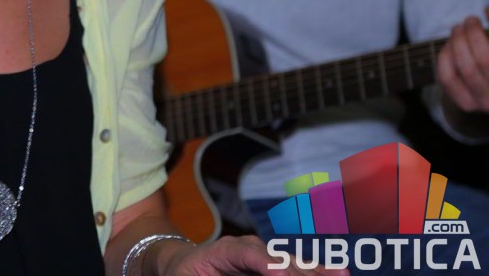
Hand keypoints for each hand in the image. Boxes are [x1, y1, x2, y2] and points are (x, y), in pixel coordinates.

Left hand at [159, 235, 346, 275]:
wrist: (182, 265)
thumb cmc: (183, 275)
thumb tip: (264, 270)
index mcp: (222, 250)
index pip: (246, 254)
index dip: (266, 264)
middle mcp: (247, 248)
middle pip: (276, 259)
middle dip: (298, 274)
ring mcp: (262, 256)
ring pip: (291, 264)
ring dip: (314, 273)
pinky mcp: (273, 266)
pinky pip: (296, 269)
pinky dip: (316, 273)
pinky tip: (339, 274)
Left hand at [437, 9, 488, 113]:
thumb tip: (486, 8)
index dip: (478, 34)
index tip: (478, 16)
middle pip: (483, 60)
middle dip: (471, 34)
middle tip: (468, 20)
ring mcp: (485, 103)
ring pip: (464, 69)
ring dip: (456, 43)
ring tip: (458, 29)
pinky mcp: (466, 105)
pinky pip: (447, 78)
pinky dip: (445, 57)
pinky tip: (449, 45)